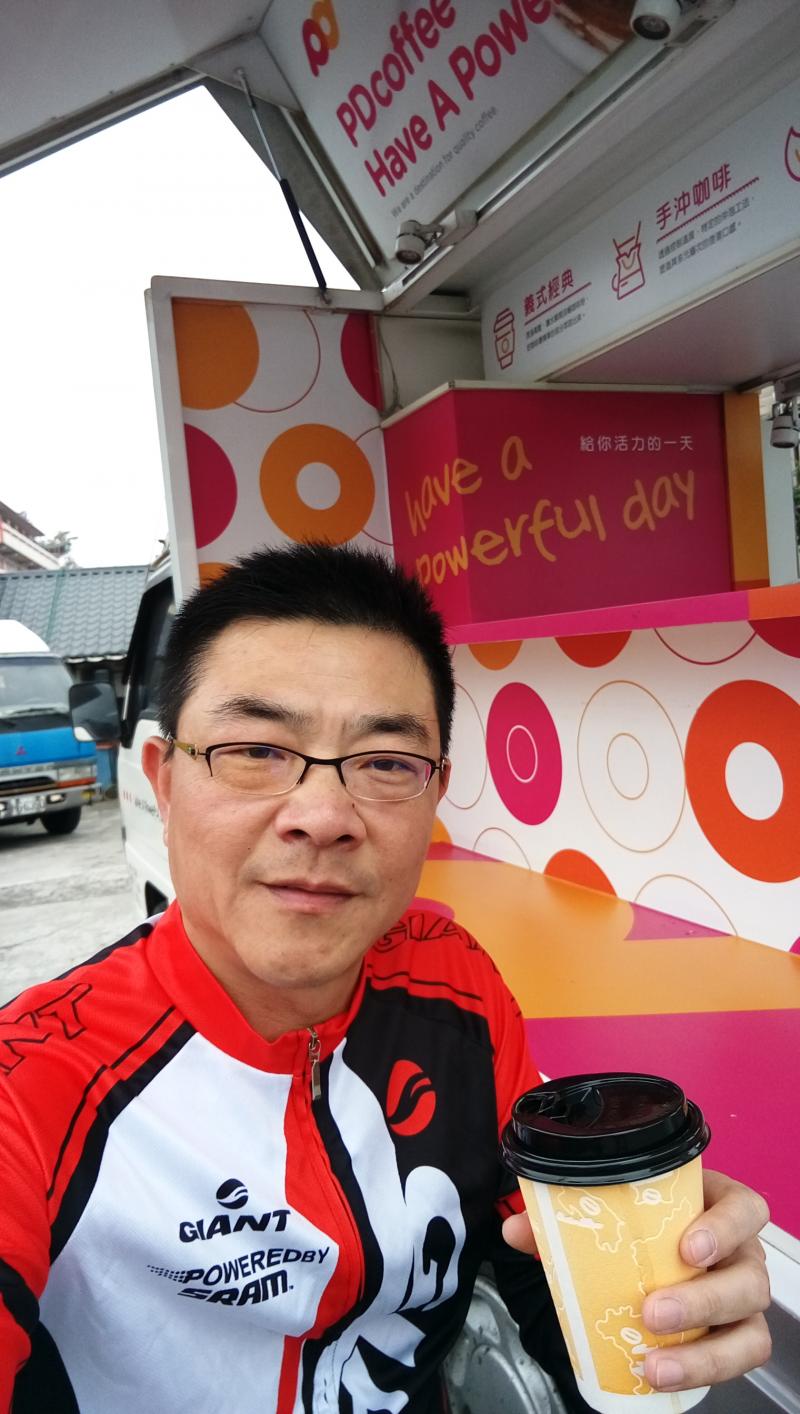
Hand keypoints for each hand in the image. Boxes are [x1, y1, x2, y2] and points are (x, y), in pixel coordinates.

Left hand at [502, 1169, 771, 1391]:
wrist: (650, 1258)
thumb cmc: (644, 1228)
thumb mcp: (614, 1215)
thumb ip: (566, 1218)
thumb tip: (516, 1229)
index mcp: (717, 1207)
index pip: (745, 1208)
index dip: (725, 1227)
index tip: (687, 1248)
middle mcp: (740, 1254)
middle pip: (749, 1277)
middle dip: (703, 1299)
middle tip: (653, 1312)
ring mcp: (742, 1299)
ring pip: (750, 1328)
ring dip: (703, 1352)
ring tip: (655, 1363)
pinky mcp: (737, 1337)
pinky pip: (738, 1358)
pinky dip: (703, 1371)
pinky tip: (662, 1375)